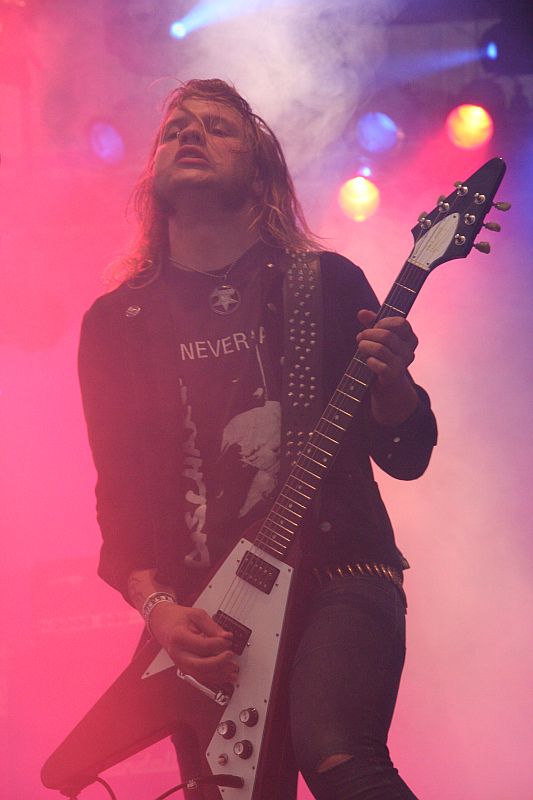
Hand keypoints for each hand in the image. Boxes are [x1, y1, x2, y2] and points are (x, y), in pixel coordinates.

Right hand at [148, 602, 237, 685]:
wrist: (163, 623)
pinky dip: (214, 678)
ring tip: (232, 668)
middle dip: (219, 663)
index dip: (219, 644)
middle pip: (201, 665)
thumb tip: (226, 637)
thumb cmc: (178, 618)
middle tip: (230, 656)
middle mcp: (178, 654)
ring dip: (219, 674)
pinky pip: (200, 676)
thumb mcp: (197, 615)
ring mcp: (180, 663)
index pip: (202, 646)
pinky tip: (225, 675)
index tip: (228, 640)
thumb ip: (212, 626)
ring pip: (201, 675)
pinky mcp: (185, 667)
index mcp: (179, 638)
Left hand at [356, 309, 419, 425]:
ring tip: (360, 347)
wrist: (387, 386)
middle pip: (386, 335)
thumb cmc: (382, 357)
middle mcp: (409, 351)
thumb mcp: (378, 337)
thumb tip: (362, 312)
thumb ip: (372, 323)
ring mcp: (403, 365)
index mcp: (410, 339)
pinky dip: (368, 361)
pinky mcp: (393, 377)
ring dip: (364, 346)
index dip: (383, 322)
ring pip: (380, 349)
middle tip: (360, 337)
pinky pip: (378, 365)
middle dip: (368, 334)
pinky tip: (367, 361)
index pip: (401, 323)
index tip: (374, 326)